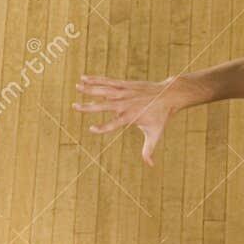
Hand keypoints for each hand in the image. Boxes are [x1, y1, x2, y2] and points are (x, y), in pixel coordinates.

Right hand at [74, 74, 193, 164]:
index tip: (91, 128)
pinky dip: (96, 79)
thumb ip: (148, 149)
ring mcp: (124, 92)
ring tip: (76, 87)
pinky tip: (84, 78)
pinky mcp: (124, 84)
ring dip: (89, 88)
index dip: (102, 127)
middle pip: (103, 105)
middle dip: (88, 107)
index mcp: (130, 117)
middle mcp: (125, 104)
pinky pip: (107, 81)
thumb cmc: (161, 116)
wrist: (169, 95)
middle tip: (74, 107)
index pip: (113, 124)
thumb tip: (150, 165)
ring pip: (103, 90)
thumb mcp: (155, 134)